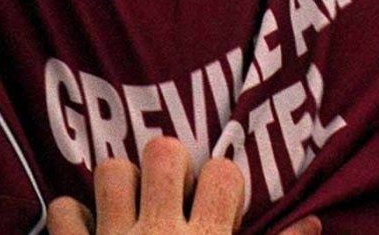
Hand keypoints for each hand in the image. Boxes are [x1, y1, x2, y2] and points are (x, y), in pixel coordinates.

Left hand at [44, 137, 321, 234]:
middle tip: (171, 193)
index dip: (223, 181)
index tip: (217, 204)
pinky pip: (64, 212)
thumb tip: (314, 223)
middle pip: (163, 152)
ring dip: (120, 184)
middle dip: (169, 164)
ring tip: (131, 206)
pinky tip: (88, 232)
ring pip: (111, 171)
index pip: (223, 173)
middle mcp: (158, 234)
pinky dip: (72, 219)